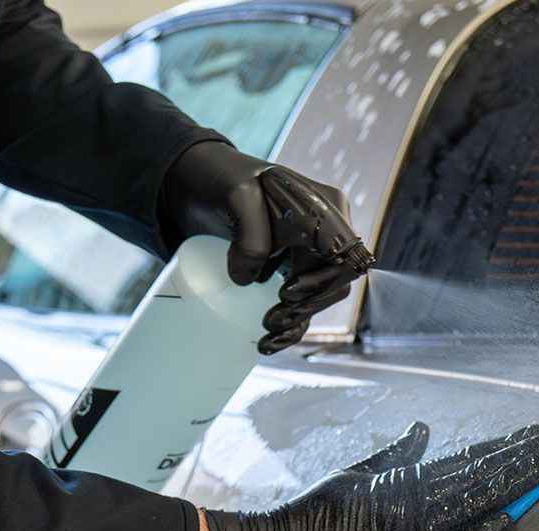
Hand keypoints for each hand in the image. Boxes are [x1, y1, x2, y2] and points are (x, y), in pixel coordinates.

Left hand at [160, 141, 368, 353]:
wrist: (194, 182)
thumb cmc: (220, 180)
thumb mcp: (237, 197)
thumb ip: (251, 237)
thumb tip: (249, 281)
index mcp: (326, 210)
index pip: (343, 259)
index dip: (322, 283)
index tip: (286, 293)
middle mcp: (326, 233)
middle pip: (335, 284)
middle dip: (307, 308)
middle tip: (271, 320)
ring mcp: (310, 255)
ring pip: (321, 300)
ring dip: (298, 322)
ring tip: (267, 334)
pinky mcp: (292, 271)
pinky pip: (304, 304)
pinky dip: (291, 327)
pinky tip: (272, 342)